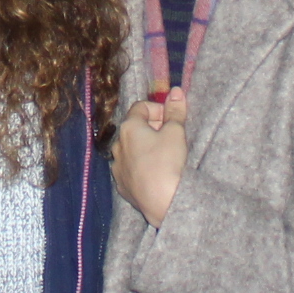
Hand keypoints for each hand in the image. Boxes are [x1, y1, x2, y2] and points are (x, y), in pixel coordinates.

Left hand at [111, 87, 188, 225]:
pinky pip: (130, 169)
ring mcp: (117, 168)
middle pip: (134, 128)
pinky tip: (155, 173)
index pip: (141, 107)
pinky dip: (141, 166)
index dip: (158, 109)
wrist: (163, 202)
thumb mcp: (176, 132)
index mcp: (128, 128)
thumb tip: (175, 91)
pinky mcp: (122, 186)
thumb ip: (175, 110)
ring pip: (131, 150)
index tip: (172, 118)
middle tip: (171, 136)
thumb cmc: (168, 162)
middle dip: (153, 128)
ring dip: (145, 148)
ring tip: (164, 156)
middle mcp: (117, 146)